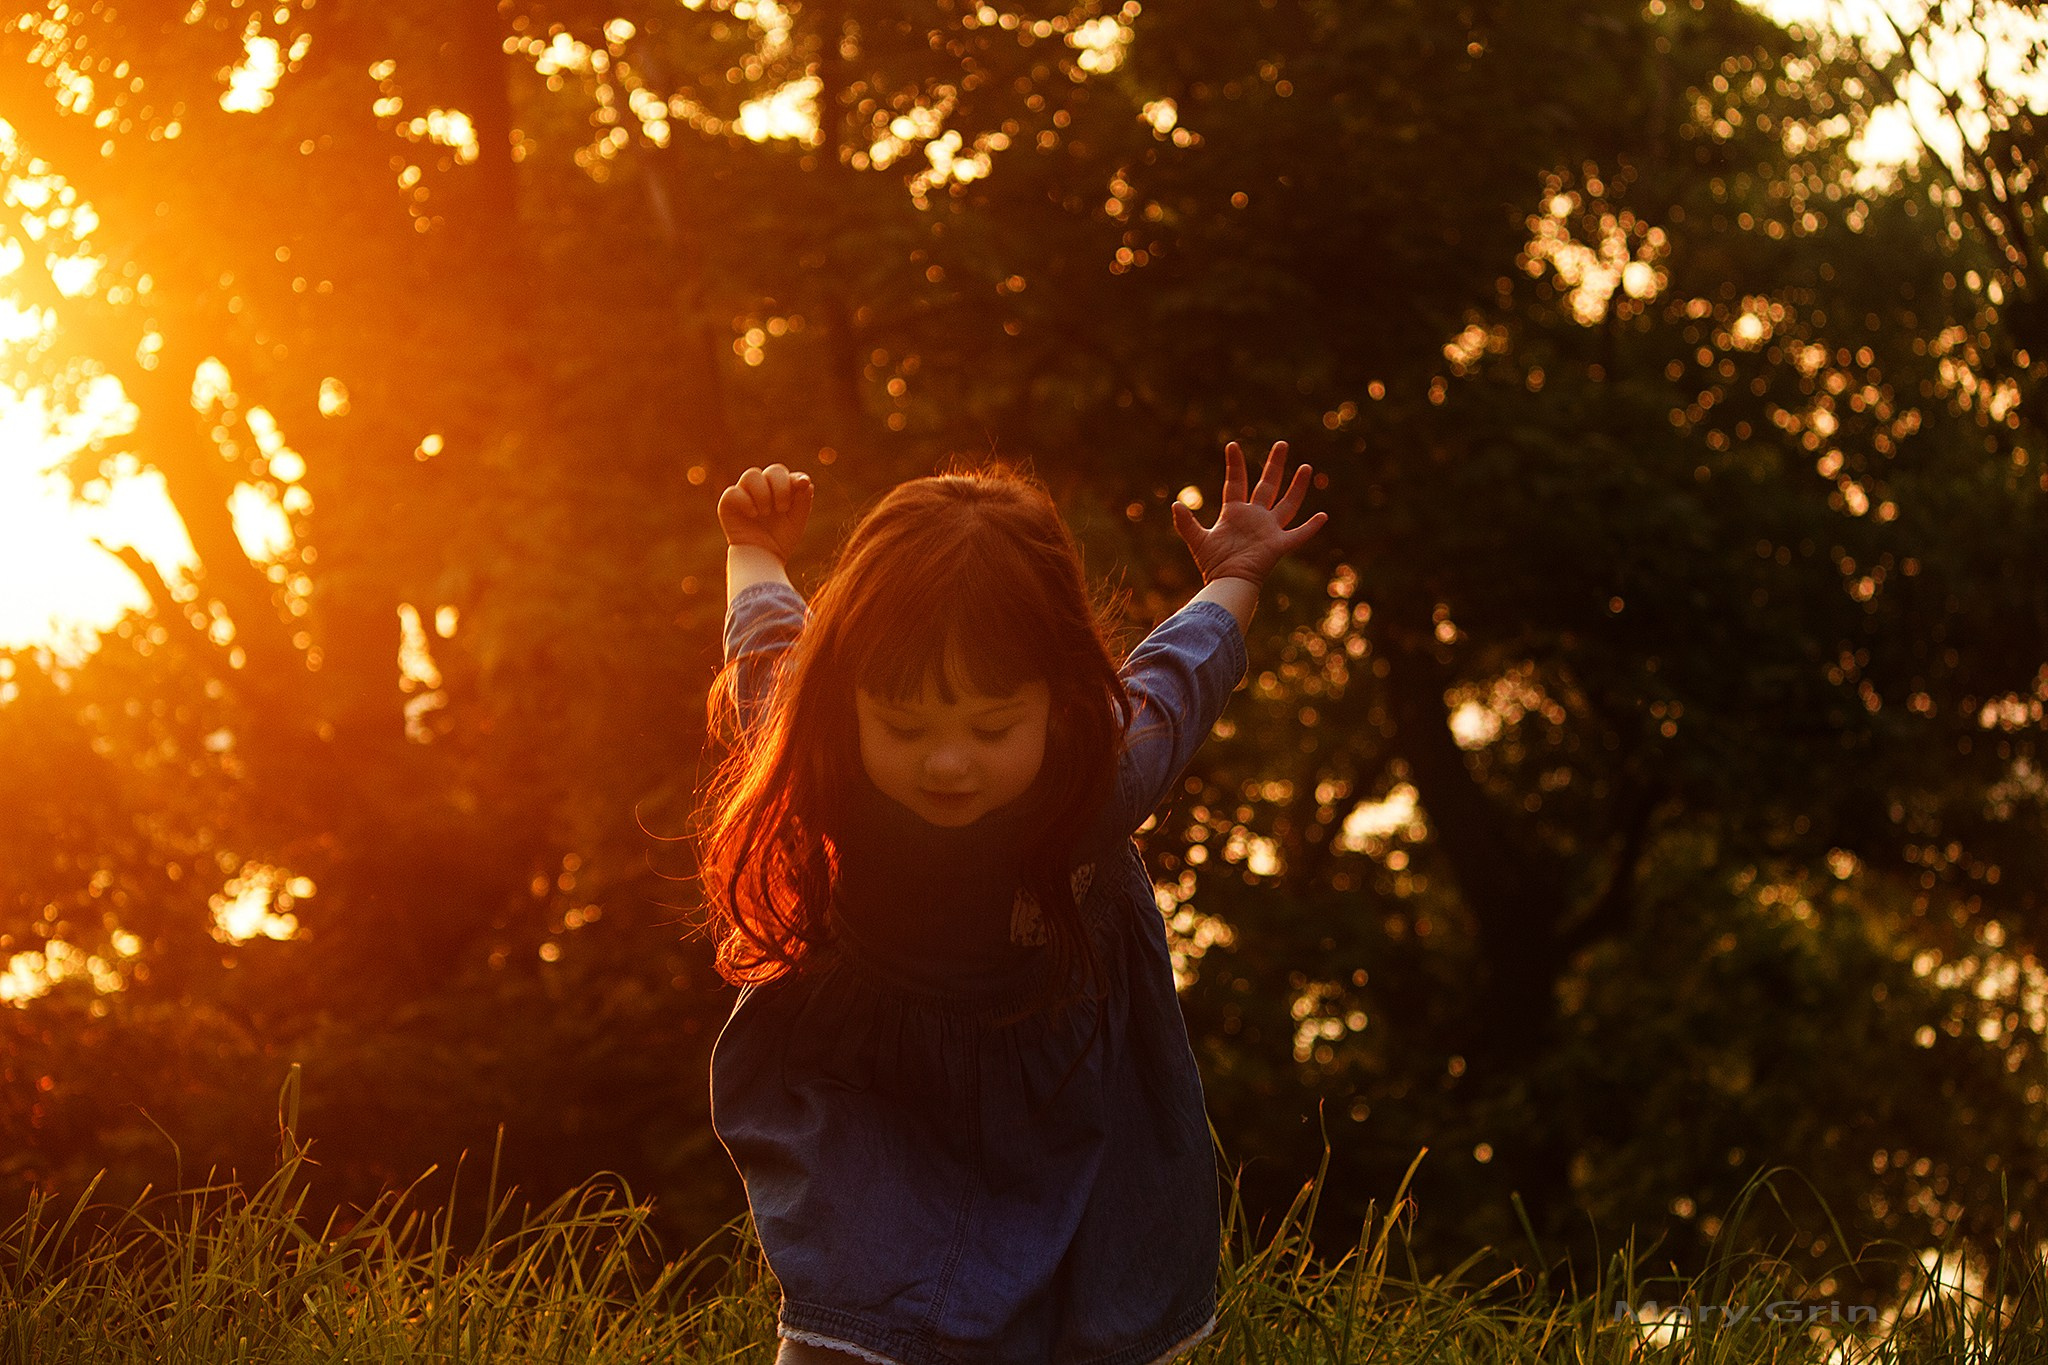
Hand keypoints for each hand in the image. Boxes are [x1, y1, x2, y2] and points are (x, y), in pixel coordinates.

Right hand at [718, 463, 813, 561]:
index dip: (795, 478)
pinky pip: (733, 491)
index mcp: (780, 489)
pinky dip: (745, 501)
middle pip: (773, 471)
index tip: (802, 485)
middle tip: (782, 508)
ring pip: (752, 475)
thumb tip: (805, 482)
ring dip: (763, 493)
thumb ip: (803, 501)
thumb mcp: (796, 521)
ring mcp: (745, 493)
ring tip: (766, 512)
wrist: (762, 558)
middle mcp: (763, 487)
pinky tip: (753, 514)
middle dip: (781, 486)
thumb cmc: (779, 540)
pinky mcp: (728, 503)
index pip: (789, 475)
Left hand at [1170, 440, 1328, 586]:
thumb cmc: (1213, 565)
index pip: (1236, 483)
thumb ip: (1186, 523)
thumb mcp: (1197, 540)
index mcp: (1235, 513)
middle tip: (1282, 444)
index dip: (1235, 465)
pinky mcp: (1278, 545)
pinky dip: (1311, 527)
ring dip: (1297, 486)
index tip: (1232, 445)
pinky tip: (1323, 516)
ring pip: (1287, 504)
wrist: (1227, 583)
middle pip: (1268, 486)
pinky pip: (1298, 535)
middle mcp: (1255, 517)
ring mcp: (1269, 530)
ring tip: (1306, 467)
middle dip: (1275, 465)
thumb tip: (1175, 504)